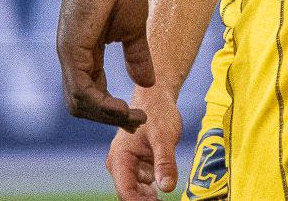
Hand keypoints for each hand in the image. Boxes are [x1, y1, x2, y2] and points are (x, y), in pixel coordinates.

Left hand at [57, 0, 154, 128]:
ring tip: (130, 117)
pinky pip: (82, 90)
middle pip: (82, 105)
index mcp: (86, 55)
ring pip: (79, 103)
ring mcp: (69, 58)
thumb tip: (147, 82)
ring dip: (106, 116)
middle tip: (134, 122)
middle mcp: (73, 60)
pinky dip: (101, 104)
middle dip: (108, 118)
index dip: (112, 108)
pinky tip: (120, 108)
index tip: (136, 115)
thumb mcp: (133, 30)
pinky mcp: (71, 53)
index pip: (93, 92)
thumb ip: (136, 56)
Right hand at [104, 82, 182, 200]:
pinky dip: (154, 191)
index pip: (126, 192)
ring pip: (137, 191)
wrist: (157, 98)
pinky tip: (165, 194)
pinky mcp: (137, 166)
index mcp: (119, 158)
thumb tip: (168, 188)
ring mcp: (127, 166)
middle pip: (130, 194)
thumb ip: (165, 162)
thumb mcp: (165, 137)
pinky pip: (144, 184)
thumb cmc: (158, 113)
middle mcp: (119, 165)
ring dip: (150, 199)